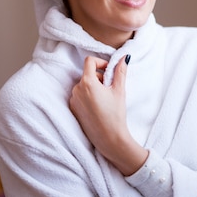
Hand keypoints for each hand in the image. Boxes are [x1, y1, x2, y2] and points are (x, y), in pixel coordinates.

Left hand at [68, 55, 147, 174]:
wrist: (109, 139)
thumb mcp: (119, 90)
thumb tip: (124, 58)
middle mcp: (76, 89)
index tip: (109, 71)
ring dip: (94, 87)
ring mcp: (73, 100)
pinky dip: (88, 96)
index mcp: (87, 82)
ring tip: (105, 99)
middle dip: (99, 77)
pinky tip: (98, 107)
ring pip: (83, 85)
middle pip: (87, 74)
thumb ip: (120, 71)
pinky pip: (80, 96)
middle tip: (110, 88)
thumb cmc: (115, 115)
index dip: (100, 63)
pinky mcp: (73, 109)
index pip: (89, 61)